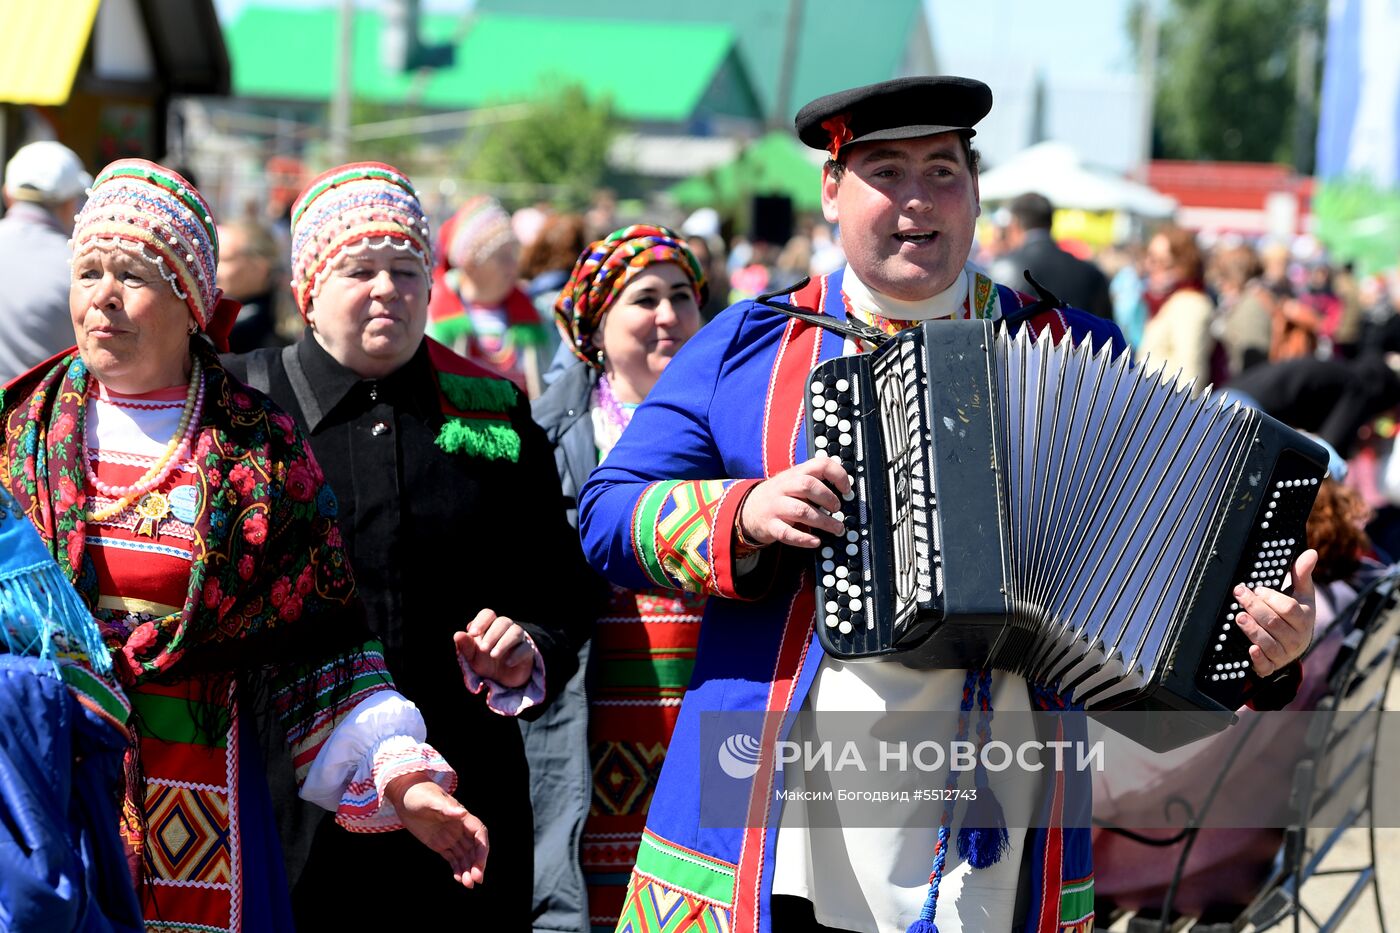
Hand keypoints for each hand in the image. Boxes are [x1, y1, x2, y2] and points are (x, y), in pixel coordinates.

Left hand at [385, 773, 487, 887]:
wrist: (404, 795)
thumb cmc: (419, 794)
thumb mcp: (431, 800)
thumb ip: (446, 808)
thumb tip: (462, 813)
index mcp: (462, 816)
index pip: (479, 834)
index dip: (482, 849)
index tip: (480, 864)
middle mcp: (459, 828)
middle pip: (474, 848)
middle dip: (477, 864)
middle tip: (476, 880)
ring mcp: (450, 837)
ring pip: (464, 856)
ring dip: (468, 870)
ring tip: (468, 885)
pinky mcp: (440, 844)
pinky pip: (453, 859)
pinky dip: (458, 869)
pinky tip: (459, 879)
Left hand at [454, 609, 534, 687]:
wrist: (503, 679)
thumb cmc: (485, 662)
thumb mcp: (473, 657)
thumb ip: (466, 646)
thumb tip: (457, 634)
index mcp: (490, 626)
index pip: (488, 614)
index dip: (481, 621)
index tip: (473, 633)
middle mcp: (505, 629)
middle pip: (503, 621)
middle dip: (492, 634)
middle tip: (483, 648)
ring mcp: (518, 639)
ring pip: (516, 631)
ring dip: (504, 642)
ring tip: (493, 655)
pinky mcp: (527, 651)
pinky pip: (526, 647)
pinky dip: (517, 654)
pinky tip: (508, 663)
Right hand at [737, 458, 852, 548]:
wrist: (748, 508)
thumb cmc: (780, 496)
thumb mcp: (794, 481)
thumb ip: (815, 482)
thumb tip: (845, 491)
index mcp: (795, 474)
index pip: (819, 464)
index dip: (837, 475)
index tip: (847, 489)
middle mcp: (784, 487)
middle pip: (808, 485)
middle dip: (828, 498)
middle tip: (837, 509)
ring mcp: (776, 506)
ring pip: (801, 510)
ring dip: (823, 521)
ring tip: (836, 528)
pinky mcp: (770, 525)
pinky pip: (787, 533)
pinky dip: (804, 539)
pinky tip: (815, 541)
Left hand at [1234, 549, 1316, 677]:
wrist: (1295, 644)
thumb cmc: (1296, 616)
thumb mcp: (1302, 595)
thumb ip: (1302, 574)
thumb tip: (1311, 553)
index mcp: (1304, 619)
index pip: (1288, 608)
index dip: (1271, 597)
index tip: (1256, 588)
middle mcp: (1296, 638)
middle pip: (1273, 623)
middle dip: (1254, 607)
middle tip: (1239, 595)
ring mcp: (1284, 653)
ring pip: (1267, 642)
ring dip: (1252, 629)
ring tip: (1239, 617)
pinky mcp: (1271, 665)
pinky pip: (1265, 665)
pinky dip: (1257, 658)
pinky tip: (1250, 649)